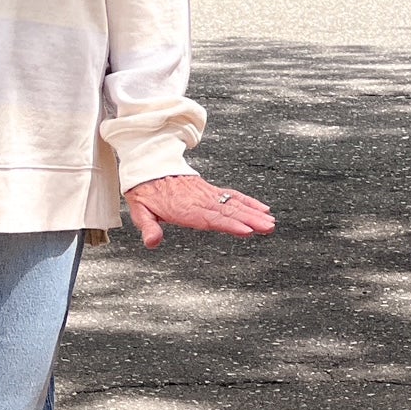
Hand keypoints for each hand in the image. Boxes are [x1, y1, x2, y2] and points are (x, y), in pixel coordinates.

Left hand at [125, 173, 274, 250]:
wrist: (149, 167)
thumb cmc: (146, 192)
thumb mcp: (140, 211)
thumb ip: (148, 227)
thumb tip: (152, 242)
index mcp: (183, 208)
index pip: (210, 218)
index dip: (229, 224)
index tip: (246, 230)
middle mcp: (199, 200)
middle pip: (228, 211)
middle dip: (250, 220)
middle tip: (267, 227)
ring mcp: (207, 194)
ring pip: (234, 204)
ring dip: (254, 213)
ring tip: (270, 223)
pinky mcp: (211, 191)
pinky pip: (232, 196)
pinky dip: (249, 201)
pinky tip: (262, 209)